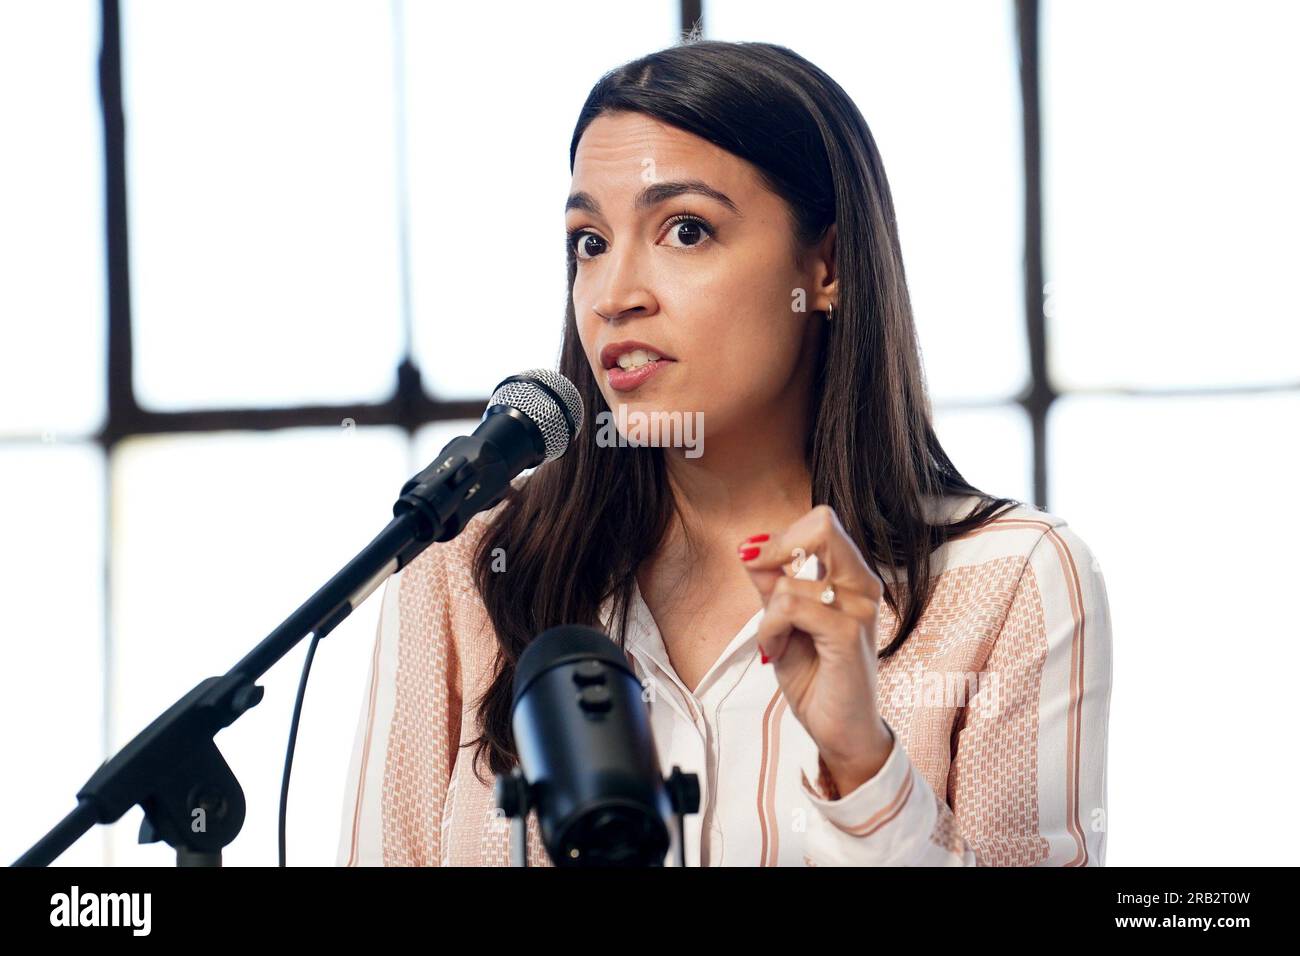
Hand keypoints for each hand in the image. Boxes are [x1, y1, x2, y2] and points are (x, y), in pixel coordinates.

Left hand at [737, 505, 892, 795]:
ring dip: (766, 613)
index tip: (759, 564)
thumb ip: (771, 585)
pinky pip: (790, 608)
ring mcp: (859, 608)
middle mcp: (862, 585)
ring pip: (792, 579)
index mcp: (851, 577)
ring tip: (773, 641)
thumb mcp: (782, 623)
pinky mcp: (848, 635)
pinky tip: (774, 651)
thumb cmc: (817, 677)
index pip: (820, 522)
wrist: (840, 730)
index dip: (782, 537)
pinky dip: (769, 629)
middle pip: (822, 524)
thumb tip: (750, 548)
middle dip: (777, 549)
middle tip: (761, 579)